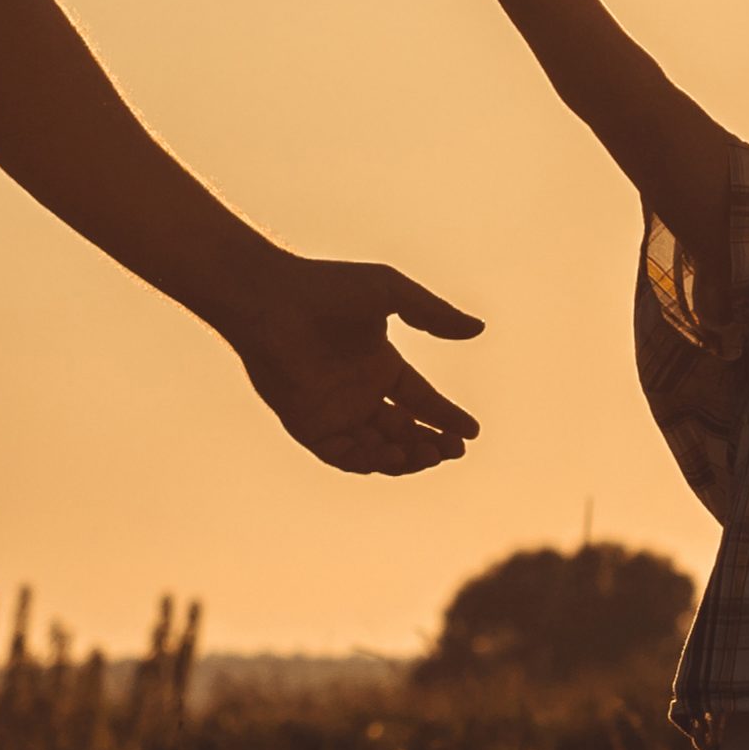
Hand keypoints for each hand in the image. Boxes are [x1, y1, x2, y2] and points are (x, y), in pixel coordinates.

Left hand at [218, 252, 487, 476]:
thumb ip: (432, 314)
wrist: (270, 300)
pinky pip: (344, 455)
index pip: (421, 400)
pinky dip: (370, 460)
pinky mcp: (308, 426)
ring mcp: (334, 412)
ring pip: (377, 450)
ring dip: (405, 457)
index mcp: (379, 365)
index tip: (472, 432)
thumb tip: (478, 329)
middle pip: (404, 432)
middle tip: (454, 449)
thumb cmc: (325, 289)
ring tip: (428, 453)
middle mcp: (359, 393)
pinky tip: (392, 453)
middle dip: (432, 444)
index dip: (447, 417)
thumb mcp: (390, 293)